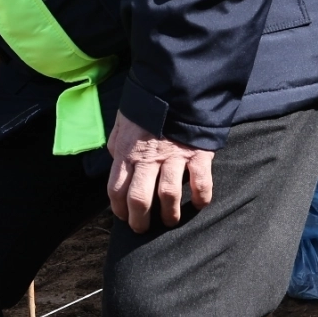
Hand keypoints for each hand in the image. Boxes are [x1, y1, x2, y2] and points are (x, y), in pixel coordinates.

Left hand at [106, 111, 214, 234]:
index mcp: (126, 152)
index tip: (123, 216)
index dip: (118, 208)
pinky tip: (199, 205)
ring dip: (170, 214)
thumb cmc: (147, 108)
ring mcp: (173, 157)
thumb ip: (118, 144)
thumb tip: (116, 159)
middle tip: (143, 229)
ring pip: (168, 195)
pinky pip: (201, 182)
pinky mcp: (197, 154)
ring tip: (170, 221)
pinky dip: (201, 197)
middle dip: (140, 220)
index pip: (116, 189)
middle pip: (139, 198)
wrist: (176, 88)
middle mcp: (147, 158)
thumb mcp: (122, 123)